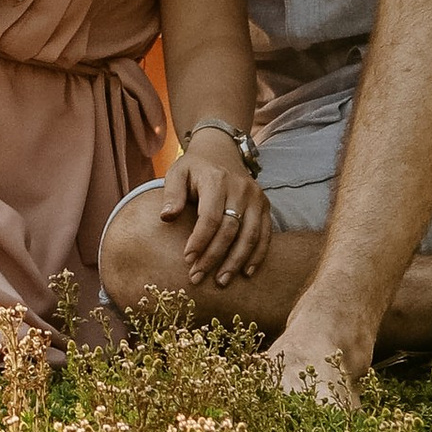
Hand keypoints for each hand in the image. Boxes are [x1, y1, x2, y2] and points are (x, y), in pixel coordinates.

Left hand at [156, 132, 270, 284]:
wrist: (221, 150)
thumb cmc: (194, 168)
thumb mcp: (177, 172)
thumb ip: (172, 194)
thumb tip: (166, 217)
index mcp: (216, 179)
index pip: (210, 217)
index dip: (199, 241)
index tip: (187, 260)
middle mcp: (240, 188)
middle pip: (230, 230)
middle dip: (214, 257)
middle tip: (198, 277)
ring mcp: (256, 197)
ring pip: (250, 236)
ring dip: (236, 262)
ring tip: (221, 281)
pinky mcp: (265, 205)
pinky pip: (265, 235)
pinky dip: (257, 255)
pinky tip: (246, 272)